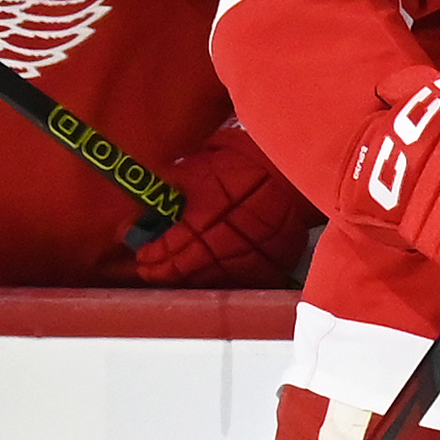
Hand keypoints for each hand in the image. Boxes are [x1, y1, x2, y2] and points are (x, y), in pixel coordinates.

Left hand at [128, 121, 314, 286]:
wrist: (298, 175)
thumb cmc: (250, 160)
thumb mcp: (205, 160)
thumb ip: (176, 178)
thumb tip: (152, 187)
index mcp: (200, 220)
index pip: (167, 247)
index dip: (151, 253)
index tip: (141, 254)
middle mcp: (217, 245)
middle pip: (182, 268)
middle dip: (162, 270)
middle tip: (148, 270)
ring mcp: (242, 260)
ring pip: (205, 277)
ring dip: (186, 277)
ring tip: (172, 274)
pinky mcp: (263, 266)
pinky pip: (232, 279)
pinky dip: (214, 278)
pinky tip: (205, 274)